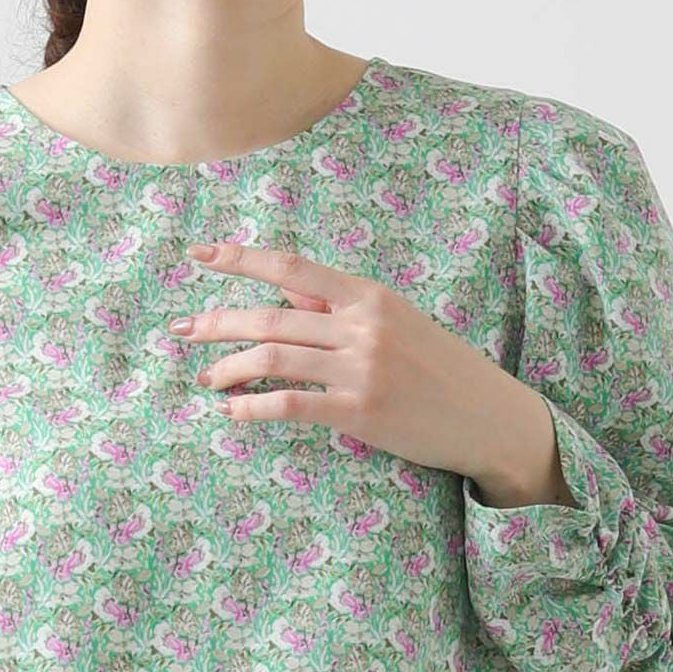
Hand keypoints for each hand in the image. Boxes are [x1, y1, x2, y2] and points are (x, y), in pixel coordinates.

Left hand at [174, 240, 545, 484]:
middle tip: (182, 330)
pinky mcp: (360, 413)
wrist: (491, 417)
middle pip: (270, 316)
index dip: (240, 259)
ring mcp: (361, 370)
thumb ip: (341, 307)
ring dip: (228, 368)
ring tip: (207, 378)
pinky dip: (253, 407)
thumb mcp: (397, 321)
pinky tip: (234, 413)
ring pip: (273, 358)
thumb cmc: (441, 368)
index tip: (200, 254)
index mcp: (370, 295)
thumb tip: (285, 294)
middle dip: (217, 322)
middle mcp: (363, 326)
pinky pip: (290, 404)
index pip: (292, 267)